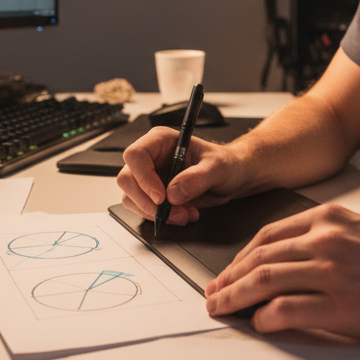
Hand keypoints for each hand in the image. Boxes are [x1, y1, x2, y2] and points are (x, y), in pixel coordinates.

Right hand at [116, 127, 254, 225]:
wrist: (232, 178)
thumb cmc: (226, 164)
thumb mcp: (217, 168)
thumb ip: (196, 178)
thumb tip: (173, 193)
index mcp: (161, 140)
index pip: (136, 155)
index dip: (143, 177)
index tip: (161, 197)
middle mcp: (151, 157)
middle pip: (127, 178)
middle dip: (147, 201)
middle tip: (170, 211)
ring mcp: (149, 177)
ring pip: (131, 197)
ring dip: (154, 213)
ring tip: (183, 214)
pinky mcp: (152, 194)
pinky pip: (142, 209)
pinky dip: (160, 218)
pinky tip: (183, 215)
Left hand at [204, 204, 359, 342]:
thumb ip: (324, 240)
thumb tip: (286, 262)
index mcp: (329, 219)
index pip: (266, 235)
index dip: (239, 257)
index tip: (227, 272)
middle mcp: (326, 240)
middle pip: (258, 258)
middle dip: (228, 279)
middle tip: (213, 294)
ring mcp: (333, 272)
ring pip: (264, 281)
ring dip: (235, 298)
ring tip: (221, 309)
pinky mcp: (342, 306)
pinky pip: (286, 311)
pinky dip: (265, 319)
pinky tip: (260, 324)